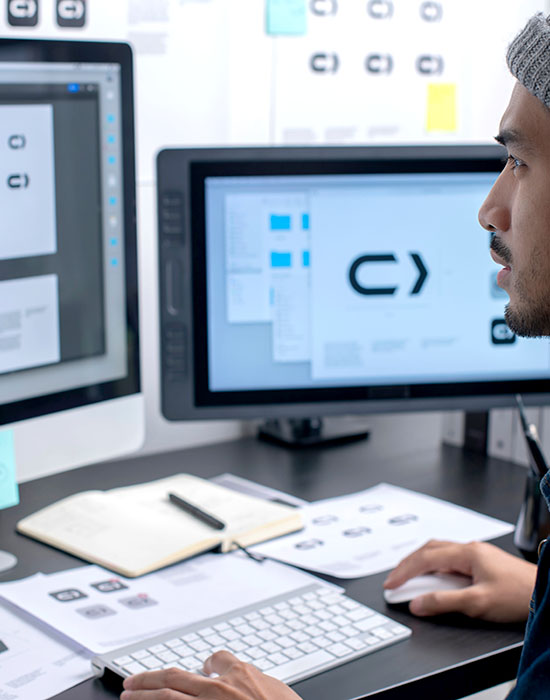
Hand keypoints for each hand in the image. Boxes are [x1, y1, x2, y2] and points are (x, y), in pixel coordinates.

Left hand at [120, 650, 302, 698]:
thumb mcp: (280, 693)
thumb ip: (262, 684)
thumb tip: (258, 685)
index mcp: (240, 674)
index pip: (215, 660)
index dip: (205, 665)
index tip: (200, 670)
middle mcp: (217, 689)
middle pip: (174, 676)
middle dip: (150, 678)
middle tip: (132, 682)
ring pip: (165, 696)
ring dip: (142, 695)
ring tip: (127, 696)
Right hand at [383, 539, 535, 622]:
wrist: (544, 591)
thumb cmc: (518, 595)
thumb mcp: (477, 603)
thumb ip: (443, 602)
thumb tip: (417, 603)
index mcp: (467, 553)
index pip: (425, 558)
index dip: (404, 571)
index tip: (391, 583)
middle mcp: (470, 550)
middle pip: (429, 550)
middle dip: (408, 563)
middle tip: (395, 579)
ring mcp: (477, 555)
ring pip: (440, 553)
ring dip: (421, 564)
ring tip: (410, 578)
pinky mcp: (483, 564)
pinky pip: (451, 560)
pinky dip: (436, 568)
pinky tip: (436, 580)